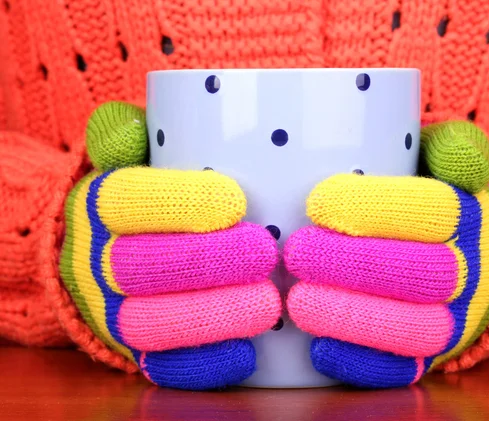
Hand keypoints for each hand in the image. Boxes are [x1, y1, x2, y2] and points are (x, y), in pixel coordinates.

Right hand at [59, 102, 280, 389]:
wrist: (103, 247)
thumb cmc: (142, 193)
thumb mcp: (130, 151)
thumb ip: (127, 131)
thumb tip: (131, 127)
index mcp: (98, 204)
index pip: (128, 200)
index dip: (179, 201)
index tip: (235, 201)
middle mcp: (97, 260)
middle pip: (144, 266)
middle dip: (206, 262)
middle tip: (264, 254)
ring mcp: (112, 309)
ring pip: (150, 320)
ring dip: (211, 316)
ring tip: (267, 305)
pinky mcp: (132, 348)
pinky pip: (159, 364)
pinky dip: (201, 363)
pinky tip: (246, 353)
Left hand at [285, 121, 488, 387]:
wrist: (476, 256)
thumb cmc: (439, 198)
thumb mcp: (450, 159)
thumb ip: (454, 145)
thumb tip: (462, 158)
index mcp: (474, 217)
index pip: (435, 210)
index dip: (377, 207)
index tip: (318, 202)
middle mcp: (474, 272)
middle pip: (422, 272)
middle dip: (356, 266)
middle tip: (297, 253)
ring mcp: (458, 319)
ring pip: (417, 327)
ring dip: (356, 318)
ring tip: (298, 304)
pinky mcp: (437, 355)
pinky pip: (408, 369)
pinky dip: (364, 364)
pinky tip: (319, 351)